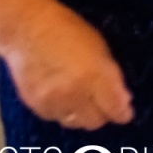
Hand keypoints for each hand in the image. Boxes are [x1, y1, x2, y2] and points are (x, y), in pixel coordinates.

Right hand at [0, 0, 133, 129]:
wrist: (26, 28)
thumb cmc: (68, 30)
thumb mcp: (101, 48)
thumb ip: (112, 76)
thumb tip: (122, 100)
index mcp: (95, 76)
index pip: (115, 109)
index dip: (122, 112)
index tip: (125, 111)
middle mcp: (74, 93)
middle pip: (95, 122)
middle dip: (103, 114)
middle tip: (104, 103)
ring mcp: (52, 101)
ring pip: (74, 123)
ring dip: (82, 115)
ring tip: (82, 98)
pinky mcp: (34, 105)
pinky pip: (55, 118)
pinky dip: (62, 111)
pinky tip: (63, 97)